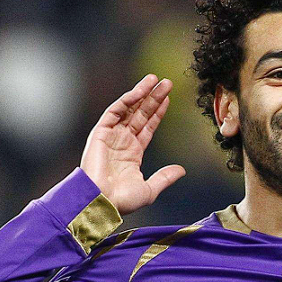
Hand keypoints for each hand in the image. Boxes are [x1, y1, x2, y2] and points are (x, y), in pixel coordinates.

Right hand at [80, 74, 184, 214]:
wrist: (101, 202)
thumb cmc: (121, 201)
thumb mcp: (149, 190)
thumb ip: (164, 178)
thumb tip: (181, 170)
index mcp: (132, 154)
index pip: (147, 127)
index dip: (158, 113)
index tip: (168, 99)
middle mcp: (122, 142)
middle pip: (141, 114)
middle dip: (153, 98)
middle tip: (167, 83)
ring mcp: (111, 136)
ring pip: (129, 109)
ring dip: (142, 93)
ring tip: (155, 80)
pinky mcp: (100, 133)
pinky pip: (115, 112)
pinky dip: (126, 100)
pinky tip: (139, 91)